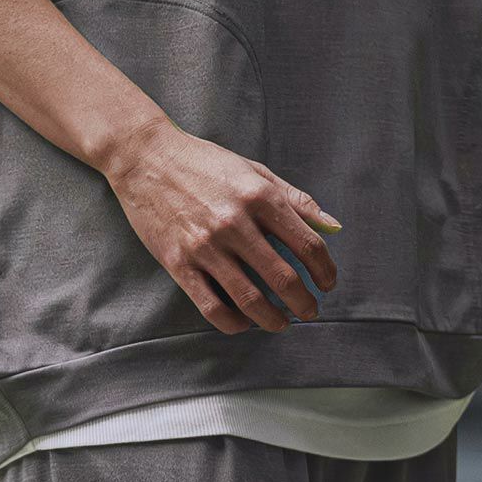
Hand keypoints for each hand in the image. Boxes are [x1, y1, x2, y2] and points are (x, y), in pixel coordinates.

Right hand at [101, 114, 341, 333]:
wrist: (147, 158)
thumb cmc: (205, 163)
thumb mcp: (255, 171)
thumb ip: (296, 200)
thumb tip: (334, 227)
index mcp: (259, 196)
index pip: (307, 244)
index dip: (325, 270)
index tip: (328, 283)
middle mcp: (235, 222)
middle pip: (284, 279)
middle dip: (305, 303)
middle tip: (311, 310)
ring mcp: (206, 246)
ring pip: (251, 300)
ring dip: (275, 320)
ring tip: (283, 322)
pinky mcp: (179, 263)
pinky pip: (213, 307)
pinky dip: (235, 323)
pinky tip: (245, 321)